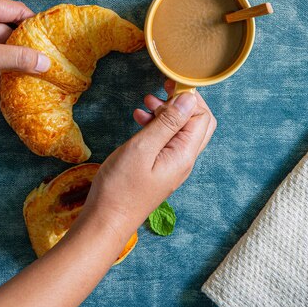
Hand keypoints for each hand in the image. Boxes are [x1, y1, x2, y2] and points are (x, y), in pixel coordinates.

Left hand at [0, 0, 49, 92]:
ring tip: (32, 79)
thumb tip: (45, 63)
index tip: (53, 39)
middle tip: (46, 64)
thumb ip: (14, 58)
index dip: (36, 24)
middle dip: (25, 50)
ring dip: (10, 66)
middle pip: (8, 33)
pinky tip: (8, 90)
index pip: (16, 11)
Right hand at [81, 80, 216, 238]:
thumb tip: (189, 99)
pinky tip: (138, 120)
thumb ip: (167, 123)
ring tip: (144, 104)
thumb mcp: (142, 148)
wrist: (105, 221)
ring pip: (180, 131)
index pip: (202, 117)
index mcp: (184, 155)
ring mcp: (172, 165)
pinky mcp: (159, 168)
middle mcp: (184, 160)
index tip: (168, 85)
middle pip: (196, 123)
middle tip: (160, 91)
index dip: (189, 98)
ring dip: (166, 113)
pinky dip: (155, 126)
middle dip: (181, 103)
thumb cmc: (120, 187)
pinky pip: (166, 141)